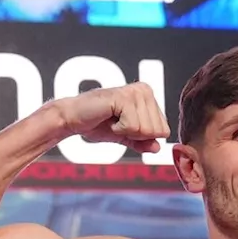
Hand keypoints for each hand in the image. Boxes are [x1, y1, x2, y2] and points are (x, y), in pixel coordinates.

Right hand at [55, 83, 170, 153]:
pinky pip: (132, 126)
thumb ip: (142, 142)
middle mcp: (145, 90)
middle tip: (117, 124)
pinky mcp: (124, 97)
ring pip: (145, 129)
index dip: (143, 137)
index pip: (164, 130)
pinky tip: (108, 118)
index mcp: (149, 96)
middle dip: (135, 135)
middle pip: (157, 130)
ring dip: (125, 132)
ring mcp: (135, 92)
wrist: (74, 119)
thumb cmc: (97, 124)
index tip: (125, 126)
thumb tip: (158, 148)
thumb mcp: (125, 136)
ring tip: (112, 120)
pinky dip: (118, 129)